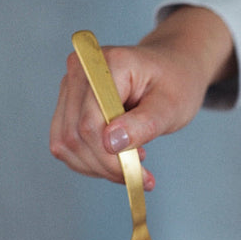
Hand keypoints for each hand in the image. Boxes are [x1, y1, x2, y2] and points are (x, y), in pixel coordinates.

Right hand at [49, 6, 235, 188]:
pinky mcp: (69, 103)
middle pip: (74, 136)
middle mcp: (80, 70)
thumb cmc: (175, 84)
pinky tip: (118, 158)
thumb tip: (111, 144)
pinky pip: (66, 143)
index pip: (90, 124)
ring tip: (133, 164)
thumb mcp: (170, 106)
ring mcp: (70, 86)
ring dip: (97, 167)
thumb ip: (143, 124)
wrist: (172, 68)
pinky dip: (90, 161)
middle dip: (107, 166)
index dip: (111, 158)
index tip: (143, 175)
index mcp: (107, 64)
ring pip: (65, 143)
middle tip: (142, 175)